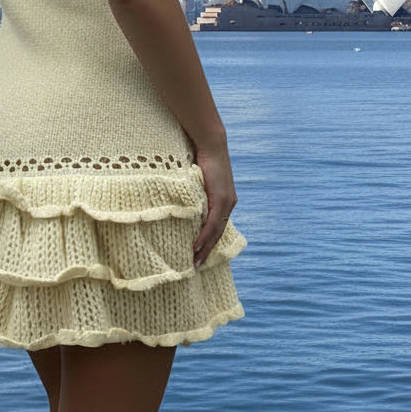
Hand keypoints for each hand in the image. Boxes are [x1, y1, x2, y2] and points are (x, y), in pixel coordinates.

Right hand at [192, 142, 236, 268]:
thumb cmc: (200, 160)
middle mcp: (228, 204)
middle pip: (218, 234)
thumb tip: (182, 206)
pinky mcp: (222, 198)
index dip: (208, 244)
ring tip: (195, 262)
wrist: (211, 144)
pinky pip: (213, 223)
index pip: (216, 228)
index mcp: (224, 201)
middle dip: (207, 252)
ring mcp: (227, 202)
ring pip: (216, 232)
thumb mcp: (198, 182)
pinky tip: (196, 247)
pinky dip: (204, 236)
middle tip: (196, 267)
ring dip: (205, 248)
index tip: (198, 257)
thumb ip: (195, 195)